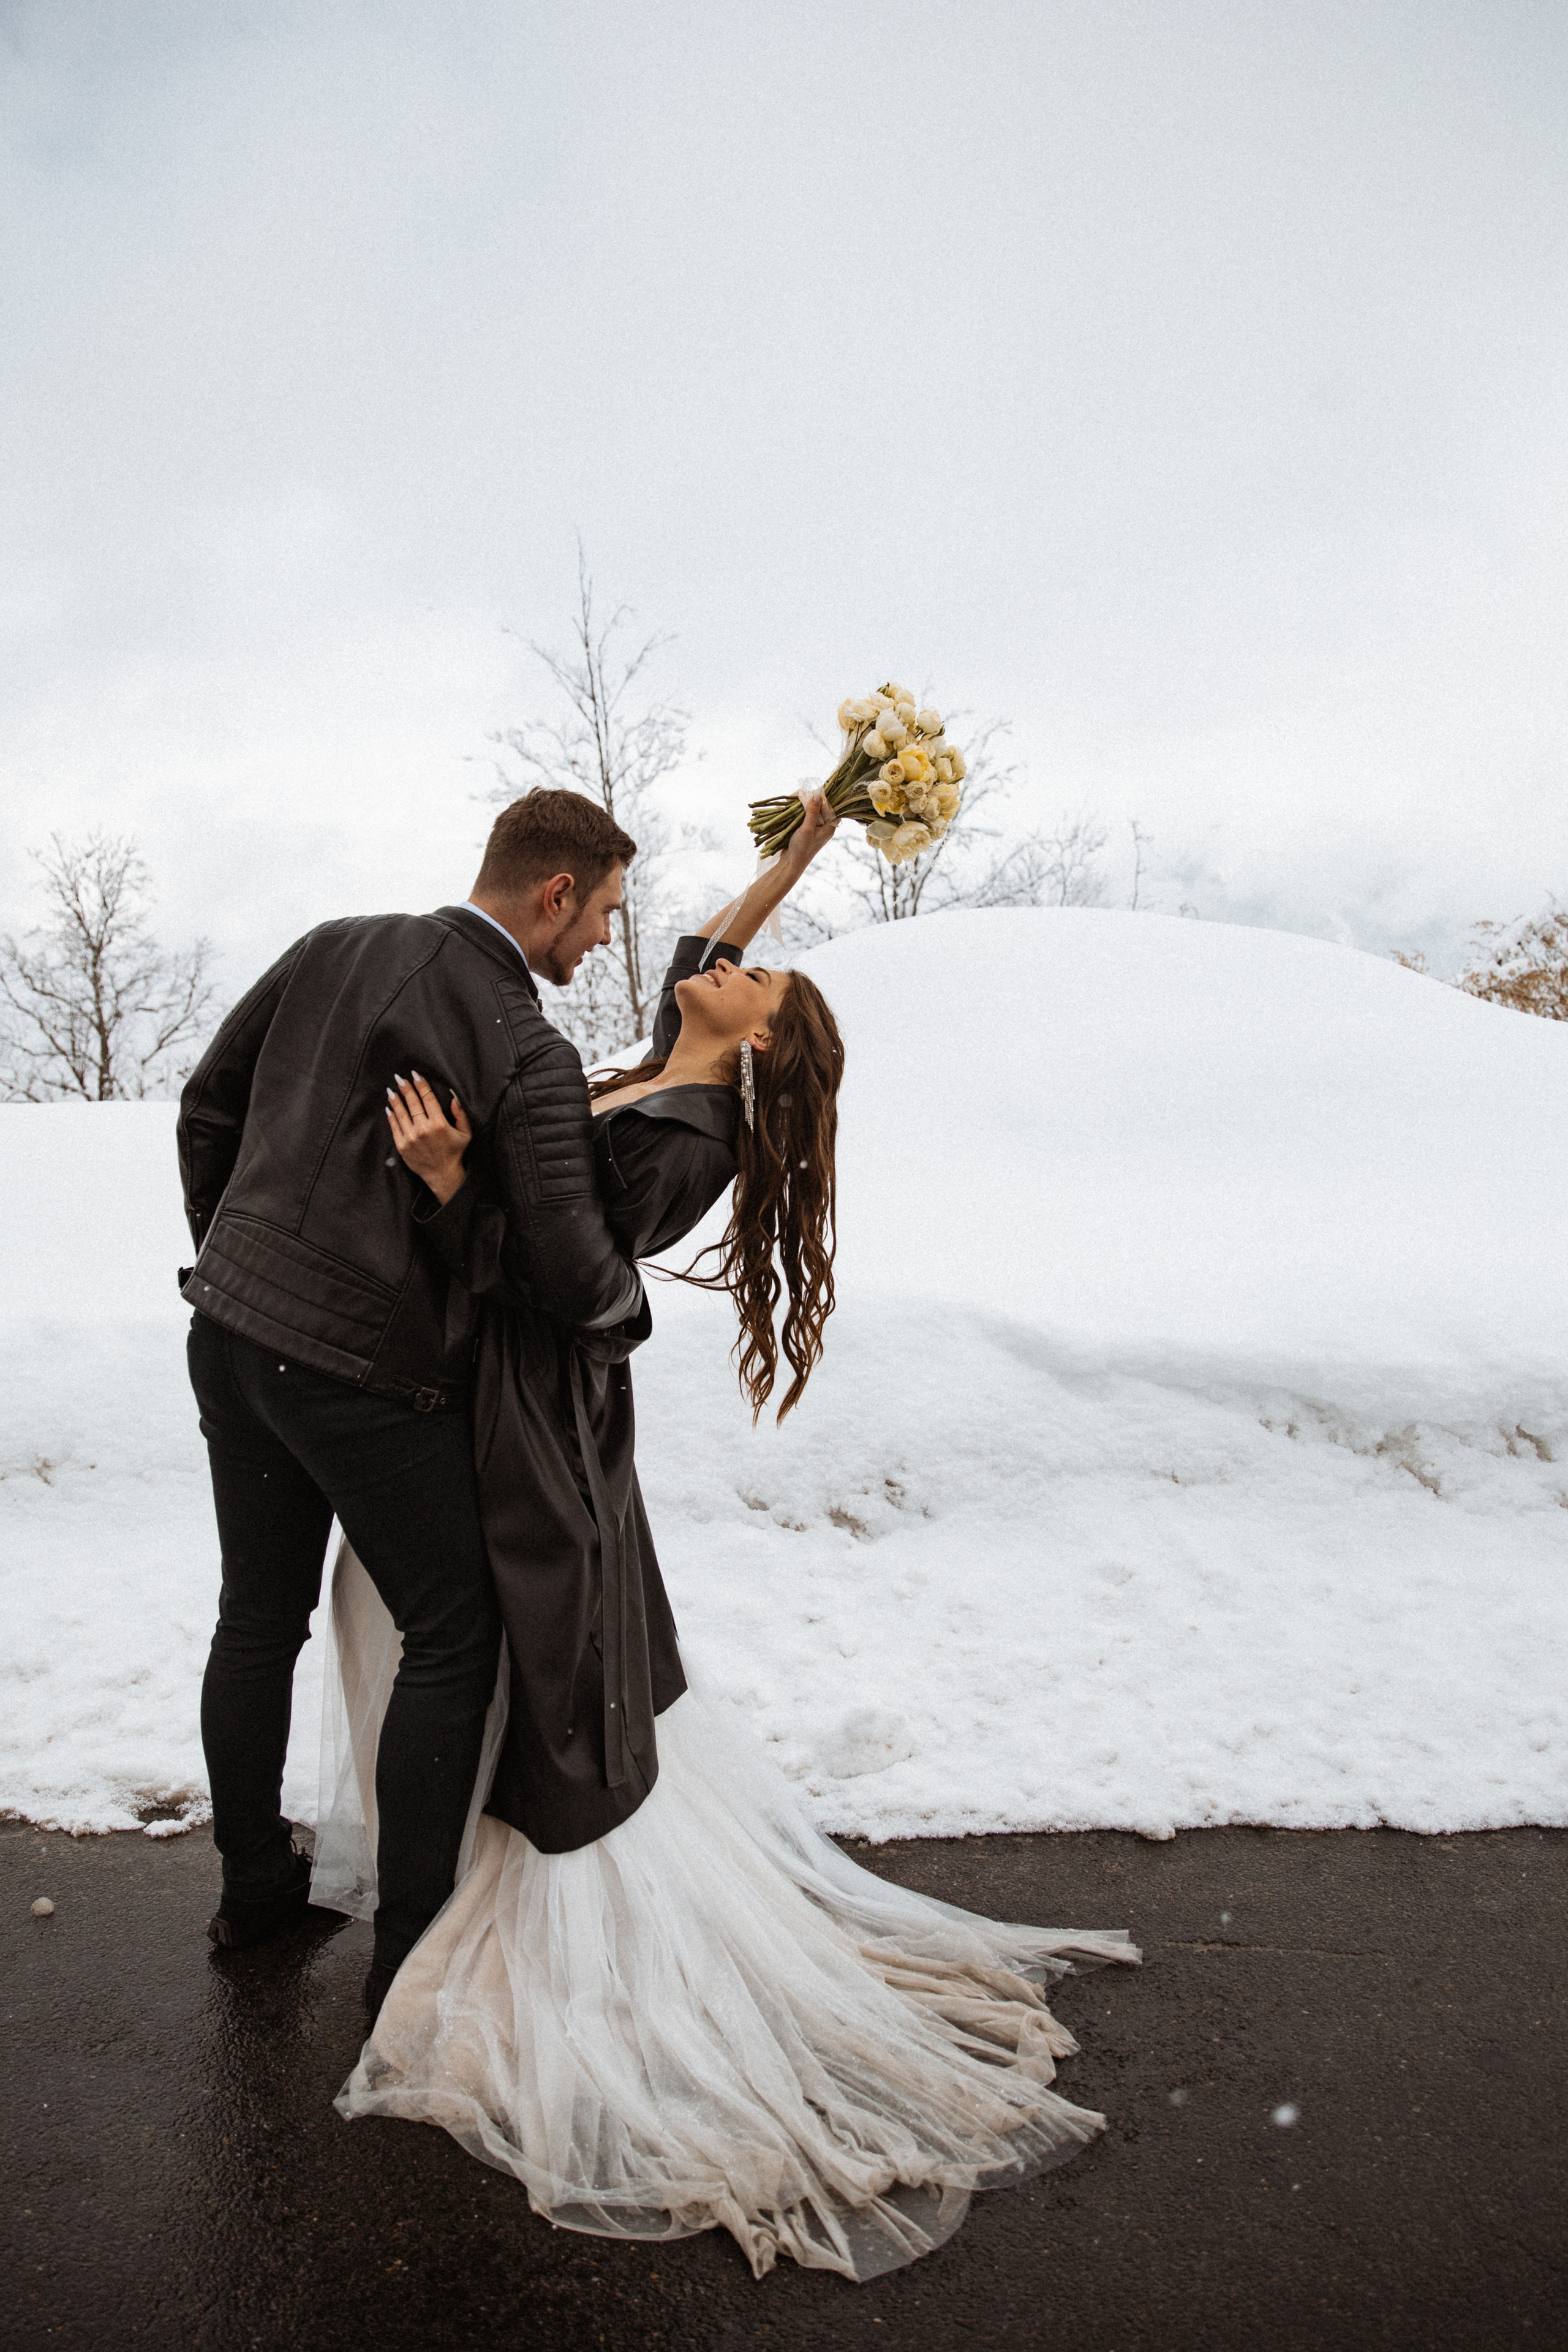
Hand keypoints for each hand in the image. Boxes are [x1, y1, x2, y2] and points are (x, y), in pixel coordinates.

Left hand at [386, 1072, 471, 1205]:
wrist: (442, 1175)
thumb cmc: (455, 1152)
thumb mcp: (465, 1133)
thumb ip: (461, 1114)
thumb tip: (453, 1096)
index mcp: (439, 1124)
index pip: (428, 1098)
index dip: (421, 1084)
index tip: (416, 1075)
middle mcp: (423, 1129)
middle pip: (412, 1102)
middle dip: (405, 1088)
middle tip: (400, 1078)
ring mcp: (411, 1138)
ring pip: (401, 1113)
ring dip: (396, 1099)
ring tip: (391, 1090)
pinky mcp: (402, 1146)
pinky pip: (395, 1127)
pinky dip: (391, 1115)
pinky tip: (389, 1107)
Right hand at [779, 789, 838, 879]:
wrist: (790, 864)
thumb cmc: (801, 849)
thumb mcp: (807, 829)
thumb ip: (812, 812)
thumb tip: (817, 794)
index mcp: (829, 826)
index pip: (831, 806)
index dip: (823, 796)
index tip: (812, 790)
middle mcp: (824, 825)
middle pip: (819, 805)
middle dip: (809, 798)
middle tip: (797, 795)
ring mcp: (814, 826)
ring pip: (810, 808)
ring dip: (800, 803)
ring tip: (790, 800)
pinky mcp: (804, 827)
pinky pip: (802, 814)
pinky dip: (796, 809)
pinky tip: (788, 806)